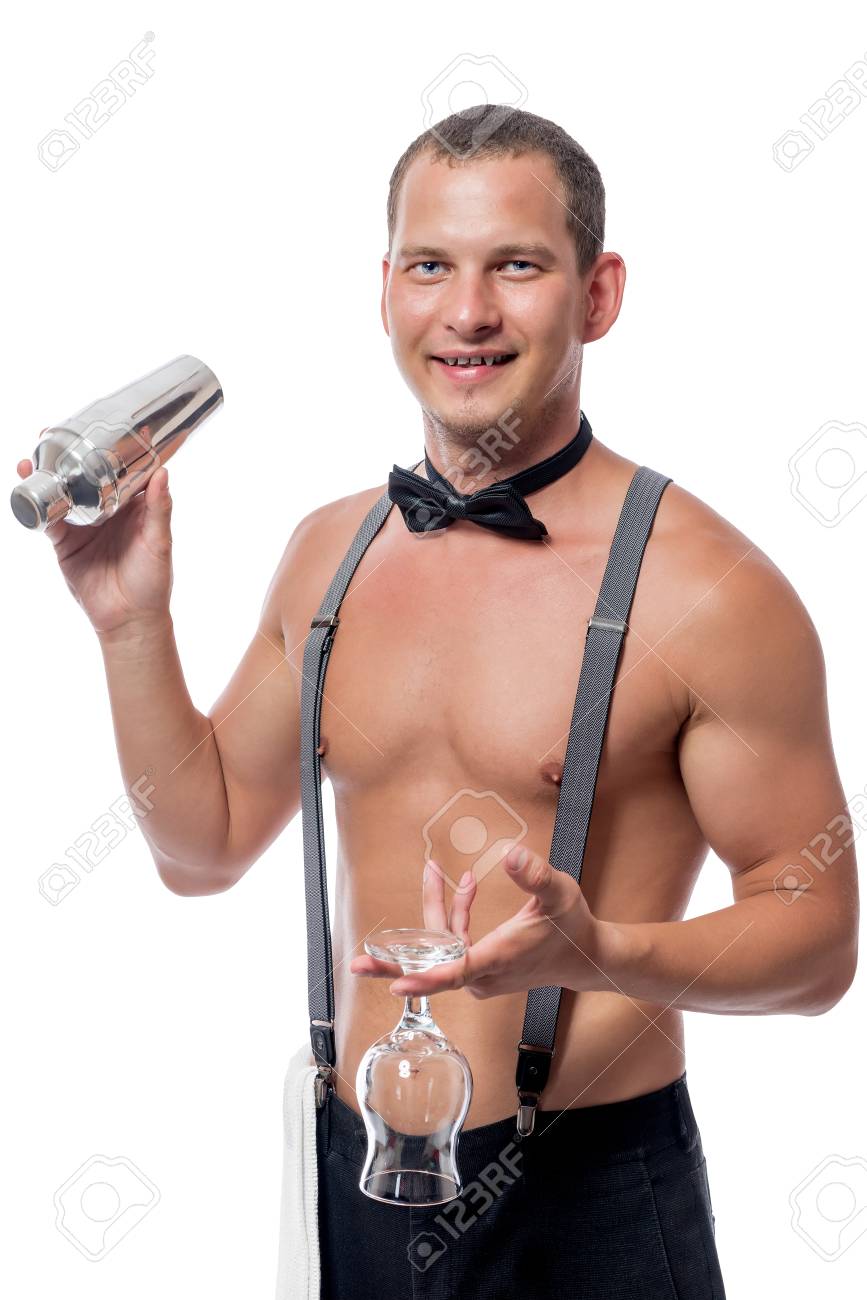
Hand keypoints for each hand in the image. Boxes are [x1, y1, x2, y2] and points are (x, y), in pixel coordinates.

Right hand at [16, 441, 173, 636]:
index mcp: (133, 506)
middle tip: (52, 434)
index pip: (119, 470)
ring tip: (32, 459)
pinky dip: (37, 506)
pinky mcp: (66, 543)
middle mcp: (106, 510)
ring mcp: (84, 525)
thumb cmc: (153, 582)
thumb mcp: (160, 543)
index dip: (108, 449)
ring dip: (46, 476)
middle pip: (84, 476)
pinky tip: (27, 489)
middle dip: (67, 456)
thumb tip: (162, 472)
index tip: (99, 425)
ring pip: (62, 494)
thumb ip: (160, 510)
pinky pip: (48, 521)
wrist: (130, 620)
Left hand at [349, 844, 619, 999]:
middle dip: (396, 961)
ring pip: (443, 948)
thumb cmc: (572, 926)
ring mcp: (482, 974)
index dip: (424, 978)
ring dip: (438, 910)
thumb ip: (535, 875)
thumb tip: (509, 854)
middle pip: (434, 965)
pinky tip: (463, 887)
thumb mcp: (559, 892)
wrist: (584, 956)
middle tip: (359, 963)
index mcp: (499, 958)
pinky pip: (455, 945)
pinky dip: (455, 916)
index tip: (396, 984)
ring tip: (433, 871)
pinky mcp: (482, 970)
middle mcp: (486, 973)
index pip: (455, 972)